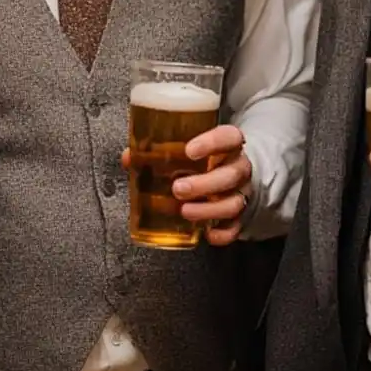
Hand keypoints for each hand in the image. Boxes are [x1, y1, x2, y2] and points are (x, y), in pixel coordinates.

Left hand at [121, 125, 251, 245]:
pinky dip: (222, 233)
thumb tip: (129, 157)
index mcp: (228, 145)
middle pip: (232, 174)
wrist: (231, 176)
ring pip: (234, 202)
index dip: (213, 142)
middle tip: (178, 188)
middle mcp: (239, 168)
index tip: (190, 150)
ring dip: (209, 209)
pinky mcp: (240, 217)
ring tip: (184, 211)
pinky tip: (207, 233)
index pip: (229, 137)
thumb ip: (159, 149)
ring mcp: (242, 193)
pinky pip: (235, 227)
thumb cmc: (203, 160)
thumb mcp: (186, 148)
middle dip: (205, 183)